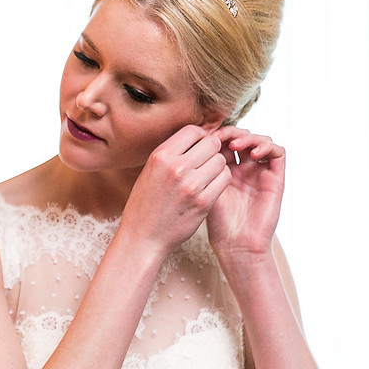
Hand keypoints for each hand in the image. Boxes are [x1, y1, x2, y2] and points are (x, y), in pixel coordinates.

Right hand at [121, 125, 231, 255]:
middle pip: (211, 143)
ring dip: (218, 166)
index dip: (200, 136)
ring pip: (220, 161)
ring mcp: (191, 185)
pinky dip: (221, 180)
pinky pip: (224, 179)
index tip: (199, 146)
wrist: (143, 238)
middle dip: (212, 150)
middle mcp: (176, 167)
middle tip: (206, 162)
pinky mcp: (204, 202)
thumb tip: (195, 137)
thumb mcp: (149, 172)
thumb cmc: (145, 205)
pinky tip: (211, 187)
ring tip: (207, 176)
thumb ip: (171, 154)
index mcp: (160, 157)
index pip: (193, 131)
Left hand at [206, 126, 285, 258]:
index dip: (215, 134)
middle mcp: (244, 169)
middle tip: (219, 136)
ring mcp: (260, 173)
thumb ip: (201, 166)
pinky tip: (252, 154)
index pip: (224, 141)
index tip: (203, 135)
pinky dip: (267, 146)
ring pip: (260, 141)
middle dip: (230, 132)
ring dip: (248, 136)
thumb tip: (190, 141)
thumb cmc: (215, 222)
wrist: (236, 244)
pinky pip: (278, 153)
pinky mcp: (276, 180)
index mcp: (224, 170)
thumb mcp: (203, 188)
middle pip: (242, 137)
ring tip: (235, 144)